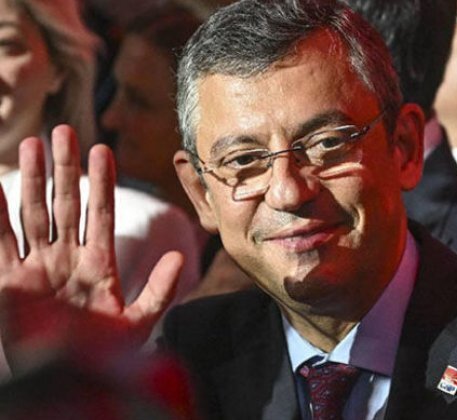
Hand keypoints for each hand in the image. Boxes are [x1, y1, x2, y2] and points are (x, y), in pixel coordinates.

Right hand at [0, 125, 182, 372]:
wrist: (67, 383)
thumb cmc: (103, 357)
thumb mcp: (137, 324)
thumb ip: (159, 291)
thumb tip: (180, 257)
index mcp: (97, 264)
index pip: (99, 212)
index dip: (101, 182)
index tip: (103, 149)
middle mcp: (66, 258)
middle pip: (64, 203)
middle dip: (64, 168)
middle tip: (65, 131)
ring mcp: (36, 267)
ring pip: (33, 213)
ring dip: (32, 179)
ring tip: (33, 143)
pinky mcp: (9, 282)